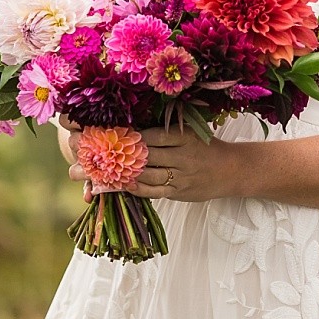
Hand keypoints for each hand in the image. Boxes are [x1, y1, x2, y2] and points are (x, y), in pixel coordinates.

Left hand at [74, 127, 236, 204]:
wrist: (232, 169)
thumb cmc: (206, 148)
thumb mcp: (190, 132)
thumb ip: (165, 130)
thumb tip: (130, 127)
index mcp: (183, 136)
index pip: (151, 135)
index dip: (126, 136)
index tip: (102, 133)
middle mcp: (182, 155)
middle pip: (143, 155)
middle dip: (114, 155)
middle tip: (86, 156)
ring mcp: (181, 175)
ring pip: (146, 174)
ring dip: (119, 175)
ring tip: (94, 174)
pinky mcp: (180, 191)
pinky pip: (154, 191)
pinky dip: (136, 188)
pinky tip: (120, 186)